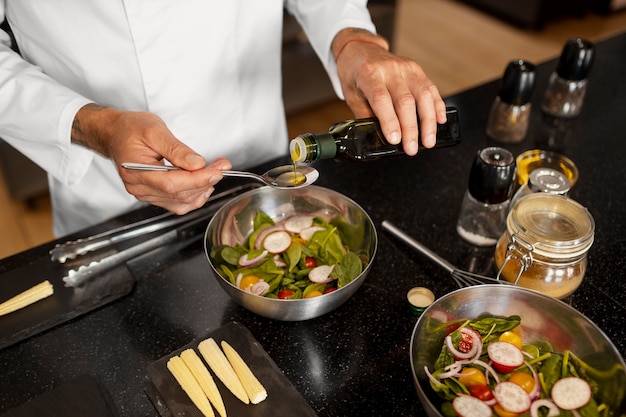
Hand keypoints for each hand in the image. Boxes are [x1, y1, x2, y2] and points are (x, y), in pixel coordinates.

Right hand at [71, 104, 231, 213]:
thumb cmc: (129, 128)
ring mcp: (146, 194)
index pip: (172, 184)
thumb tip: (197, 164)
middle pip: (179, 194)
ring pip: (181, 202)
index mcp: (136, 171)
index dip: (198, 180)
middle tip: (223, 165)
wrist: (114, 133)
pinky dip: (194, 196)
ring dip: (202, 189)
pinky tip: (203, 184)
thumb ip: (176, 149)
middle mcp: (140, 188)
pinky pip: (177, 203)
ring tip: (215, 172)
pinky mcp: (153, 195)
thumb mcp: (154, 130)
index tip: (218, 170)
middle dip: (206, 181)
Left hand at [332, 29, 446, 154]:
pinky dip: (437, 105)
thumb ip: (365, 115)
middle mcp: (390, 69)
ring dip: (428, 121)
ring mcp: (406, 68)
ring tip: (428, 141)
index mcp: (369, 74)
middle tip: (411, 148)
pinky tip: (440, 121)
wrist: (360, 49)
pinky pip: (431, 88)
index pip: (382, 99)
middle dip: (410, 128)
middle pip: (405, 101)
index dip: (389, 121)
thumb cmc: (354, 74)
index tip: (395, 140)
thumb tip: (378, 137)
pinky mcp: (416, 69)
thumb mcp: (351, 95)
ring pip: (423, 95)